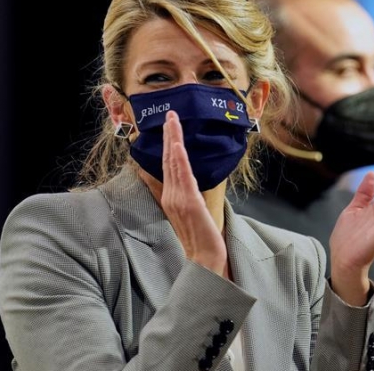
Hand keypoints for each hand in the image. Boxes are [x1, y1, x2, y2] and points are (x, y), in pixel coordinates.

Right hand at [160, 110, 227, 274]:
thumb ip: (190, 196)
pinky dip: (178, 159)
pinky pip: (182, 176)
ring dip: (173, 140)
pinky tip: (177, 145)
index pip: (169, 164)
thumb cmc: (201, 238)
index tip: (170, 125)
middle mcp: (171, 195)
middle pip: (168, 159)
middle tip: (170, 114)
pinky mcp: (189, 203)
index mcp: (172, 196)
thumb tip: (191, 182)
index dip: (169, 143)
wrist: (205, 259)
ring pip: (173, 163)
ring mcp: (178, 198)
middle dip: (169, 135)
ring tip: (172, 121)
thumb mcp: (194, 212)